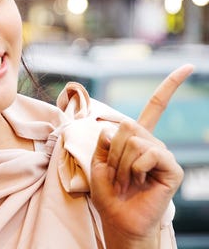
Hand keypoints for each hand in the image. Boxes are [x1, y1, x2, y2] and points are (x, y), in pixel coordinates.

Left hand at [90, 64, 192, 248]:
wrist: (118, 217)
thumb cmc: (107, 191)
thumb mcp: (99, 158)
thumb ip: (107, 137)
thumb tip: (119, 125)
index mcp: (137, 137)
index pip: (156, 106)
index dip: (170, 86)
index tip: (187, 67)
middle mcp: (153, 142)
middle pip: (126, 125)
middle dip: (112, 150)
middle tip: (114, 173)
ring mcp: (163, 154)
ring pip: (132, 139)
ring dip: (119, 163)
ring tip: (124, 181)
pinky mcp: (171, 168)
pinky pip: (147, 154)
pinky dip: (133, 168)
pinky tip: (137, 181)